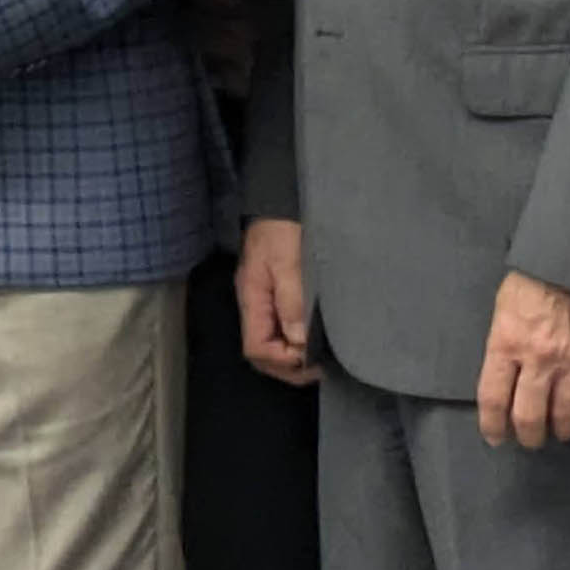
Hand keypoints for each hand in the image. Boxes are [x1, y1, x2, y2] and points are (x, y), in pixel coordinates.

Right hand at [237, 218, 318, 385]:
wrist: (280, 202)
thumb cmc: (284, 229)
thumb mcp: (290, 262)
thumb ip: (292, 300)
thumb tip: (299, 340)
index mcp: (252, 298)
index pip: (256, 347)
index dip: (282, 359)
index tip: (309, 357)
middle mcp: (253, 303)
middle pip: (259, 351)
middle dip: (286, 366)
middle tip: (317, 367)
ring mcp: (261, 299)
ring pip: (268, 342)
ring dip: (291, 356)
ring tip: (317, 357)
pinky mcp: (273, 294)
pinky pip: (278, 328)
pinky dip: (293, 341)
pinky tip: (310, 339)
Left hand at [476, 270, 569, 448]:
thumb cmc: (535, 279)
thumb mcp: (504, 307)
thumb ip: (504, 342)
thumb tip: (504, 373)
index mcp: (505, 344)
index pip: (493, 398)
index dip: (493, 425)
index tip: (496, 437)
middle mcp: (537, 360)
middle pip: (529, 416)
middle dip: (529, 436)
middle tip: (532, 440)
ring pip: (566, 415)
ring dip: (563, 429)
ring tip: (562, 431)